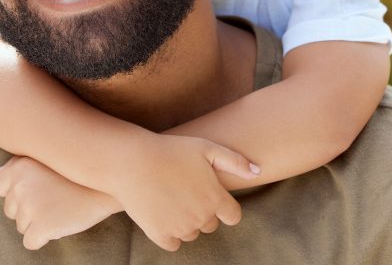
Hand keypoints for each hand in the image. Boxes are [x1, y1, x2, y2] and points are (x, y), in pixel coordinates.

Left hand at [0, 156, 119, 249]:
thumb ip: (19, 164)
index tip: (38, 188)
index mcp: (19, 166)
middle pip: (11, 210)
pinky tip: (59, 224)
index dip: (18, 191)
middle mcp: (21, 185)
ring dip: (38, 222)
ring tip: (60, 209)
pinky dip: (43, 238)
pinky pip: (30, 242)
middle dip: (29, 209)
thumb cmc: (78, 171)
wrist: (107, 184)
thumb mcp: (47, 157)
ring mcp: (30, 207)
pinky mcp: (42, 227)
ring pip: (21, 226)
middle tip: (54, 199)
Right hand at [107, 134, 258, 251]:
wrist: (132, 162)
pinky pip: (173, 243)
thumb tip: (259, 171)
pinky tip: (162, 212)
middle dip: (202, 212)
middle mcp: (202, 218)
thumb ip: (235, 161)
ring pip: (191, 234)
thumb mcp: (206, 147)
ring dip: (186, 222)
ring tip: (171, 197)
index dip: (224, 207)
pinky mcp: (161, 235)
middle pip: (210, 225)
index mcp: (216, 199)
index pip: (232, 216)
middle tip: (185, 191)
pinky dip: (169, 232)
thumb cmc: (171, 150)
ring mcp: (181, 228)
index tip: (210, 195)